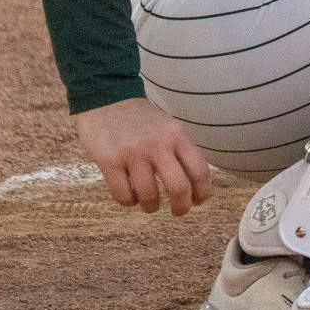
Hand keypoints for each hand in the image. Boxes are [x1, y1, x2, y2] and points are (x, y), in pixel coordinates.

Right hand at [75, 98, 212, 214]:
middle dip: (181, 207)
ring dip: (151, 206)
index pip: (200, 170)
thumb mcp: (169, 128)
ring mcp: (133, 153)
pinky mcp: (109, 161)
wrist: (107, 98)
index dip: (202, 192)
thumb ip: (181, 152)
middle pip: (179, 188)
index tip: (197, 201)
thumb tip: (196, 185)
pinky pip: (124, 196)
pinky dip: (129, 202)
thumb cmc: (141, 120)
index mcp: (177, 136)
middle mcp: (158, 144)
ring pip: (149, 196)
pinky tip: (129, 194)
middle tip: (177, 211)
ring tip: (149, 202)